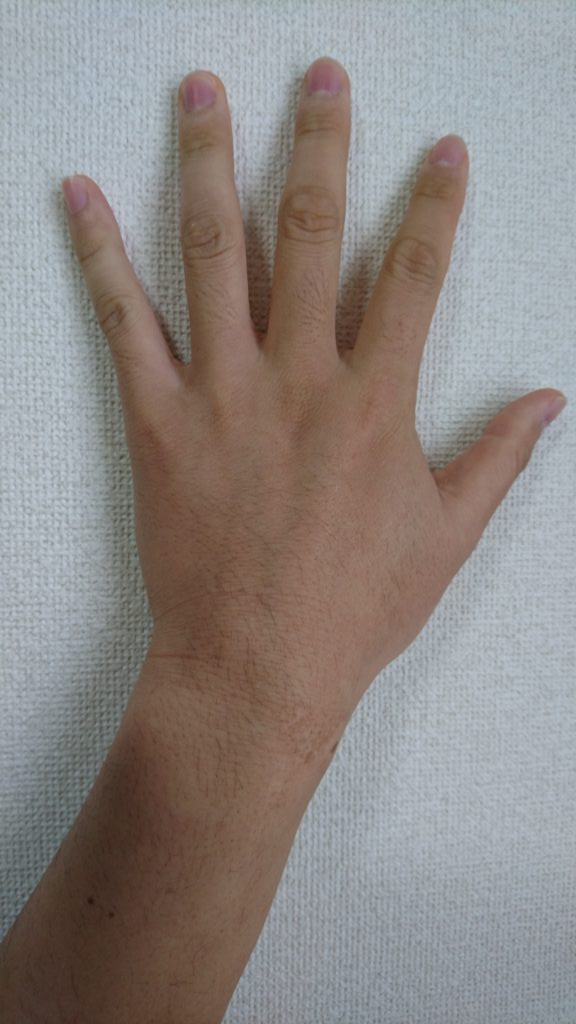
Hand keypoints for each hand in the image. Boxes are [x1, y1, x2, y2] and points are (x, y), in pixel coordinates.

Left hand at [62, 57, 565, 759]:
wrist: (256, 668)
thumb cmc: (353, 610)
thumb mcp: (446, 537)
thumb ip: (496, 459)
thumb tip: (547, 402)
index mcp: (374, 404)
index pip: (412, 275)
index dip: (433, 206)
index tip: (442, 151)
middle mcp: (299, 378)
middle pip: (311, 233)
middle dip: (321, 143)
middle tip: (321, 73)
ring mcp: (223, 393)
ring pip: (214, 254)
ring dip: (209, 163)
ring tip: (201, 92)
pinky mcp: (160, 421)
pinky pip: (124, 323)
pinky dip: (100, 256)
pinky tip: (82, 198)